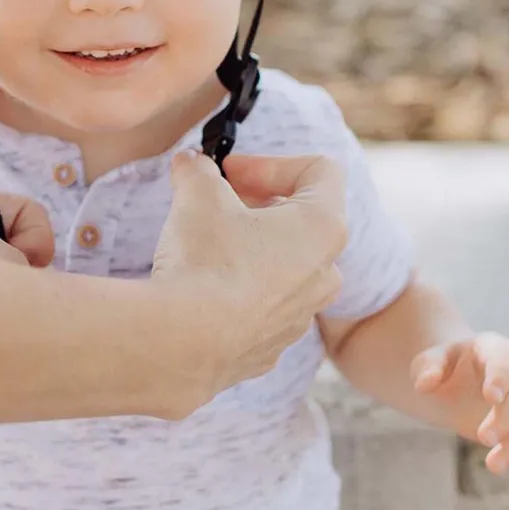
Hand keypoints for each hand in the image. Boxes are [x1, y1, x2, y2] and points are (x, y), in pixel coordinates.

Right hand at [152, 151, 345, 411]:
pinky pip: (260, 306)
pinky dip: (235, 289)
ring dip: (248, 247)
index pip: (320, 171)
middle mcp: (324, 274)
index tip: (229, 173)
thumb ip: (198, 169)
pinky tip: (199, 288)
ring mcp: (300, 317)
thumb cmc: (206, 260)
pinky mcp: (270, 347)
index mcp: (322, 227)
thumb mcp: (198, 193)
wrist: (184, 343)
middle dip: (256, 204)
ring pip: (282, 266)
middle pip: (302, 220)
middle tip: (214, 203)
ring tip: (205, 245)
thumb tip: (191, 164)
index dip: (270, 162)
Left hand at [412, 333, 508, 485]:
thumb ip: (427, 369)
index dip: (500, 378)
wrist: (465, 382)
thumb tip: (423, 385)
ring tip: (493, 465)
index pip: (503, 360)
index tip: (490, 398)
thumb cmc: (449, 369)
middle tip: (483, 439)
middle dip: (507, 418)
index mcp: (497, 348)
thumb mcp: (431, 362)